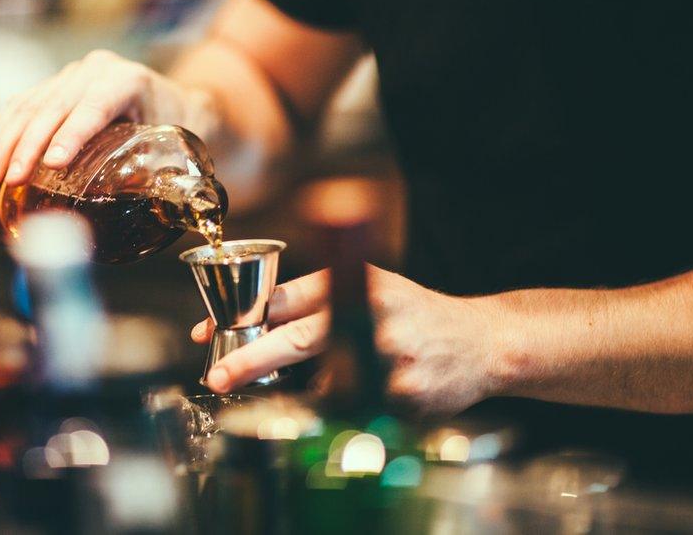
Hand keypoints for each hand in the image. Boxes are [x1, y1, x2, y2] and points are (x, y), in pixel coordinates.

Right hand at [0, 49, 218, 186]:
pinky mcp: (54, 87)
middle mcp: (95, 71)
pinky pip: (20, 107)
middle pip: (52, 106)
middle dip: (26, 146)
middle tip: (9, 181)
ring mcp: (71, 76)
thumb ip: (157, 171)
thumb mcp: (178, 147)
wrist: (179, 104)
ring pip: (28, 106)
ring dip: (4, 144)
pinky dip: (2, 136)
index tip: (53, 163)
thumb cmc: (181, 128)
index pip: (95, 106)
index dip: (71, 134)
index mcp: (129, 80)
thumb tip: (131, 211)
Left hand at [191, 266, 504, 416]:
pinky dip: (347, 408)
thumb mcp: (370, 286)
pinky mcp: (404, 396)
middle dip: (251, 360)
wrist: (483, 343)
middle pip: (297, 339)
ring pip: (321, 387)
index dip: (244, 316)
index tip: (209, 333)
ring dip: (308, 393)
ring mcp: (389, 358)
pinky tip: (370, 393)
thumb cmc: (415, 314)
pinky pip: (353, 411)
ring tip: (345, 379)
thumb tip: (256, 321)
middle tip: (219, 377)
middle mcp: (373, 314)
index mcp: (358, 282)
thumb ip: (318, 299)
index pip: (288, 297)